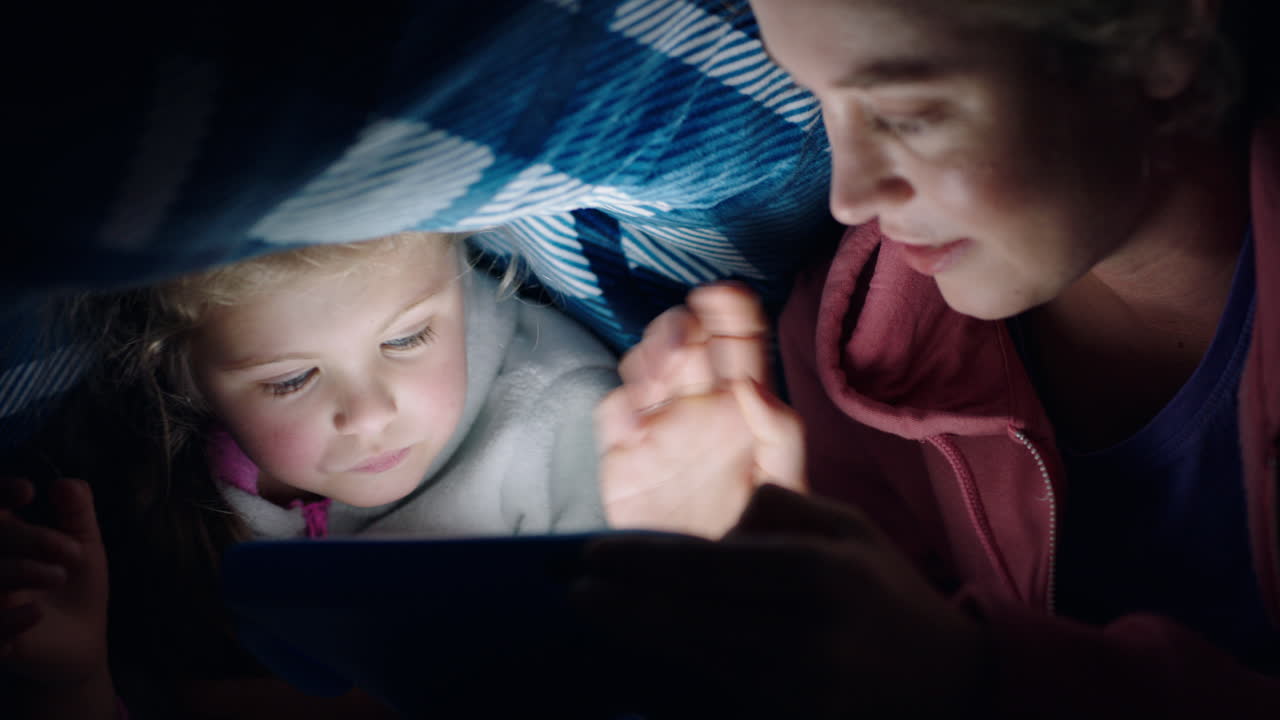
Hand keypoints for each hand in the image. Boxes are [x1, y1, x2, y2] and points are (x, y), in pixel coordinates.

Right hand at [1, 476, 110, 693]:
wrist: (82, 640)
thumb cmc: (76, 584)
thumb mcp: (84, 542)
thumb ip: (77, 510)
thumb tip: (64, 484)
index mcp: (5, 537)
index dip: (1, 493)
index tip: (30, 491)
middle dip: (28, 537)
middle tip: (71, 550)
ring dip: (20, 571)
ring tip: (60, 577)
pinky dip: (8, 619)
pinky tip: (37, 614)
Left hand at [574, 484, 988, 718]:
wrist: (949, 684)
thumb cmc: (886, 593)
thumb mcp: (851, 528)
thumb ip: (783, 510)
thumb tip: (717, 524)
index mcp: (823, 574)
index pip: (715, 566)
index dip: (649, 561)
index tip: (598, 553)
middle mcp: (812, 634)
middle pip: (697, 619)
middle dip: (628, 604)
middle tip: (575, 589)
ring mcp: (805, 690)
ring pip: (700, 663)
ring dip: (640, 641)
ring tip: (596, 615)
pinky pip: (721, 700)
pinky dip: (672, 682)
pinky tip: (637, 663)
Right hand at [595, 283, 804, 536]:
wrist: (712, 591)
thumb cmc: (758, 535)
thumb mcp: (785, 486)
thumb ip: (781, 433)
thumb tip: (751, 385)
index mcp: (742, 402)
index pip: (737, 336)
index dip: (728, 307)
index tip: (717, 295)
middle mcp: (698, 404)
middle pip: (683, 338)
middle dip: (679, 327)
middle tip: (683, 344)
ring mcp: (657, 425)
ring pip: (643, 363)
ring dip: (649, 356)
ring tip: (661, 377)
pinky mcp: (622, 453)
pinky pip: (612, 411)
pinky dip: (619, 405)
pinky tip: (634, 419)